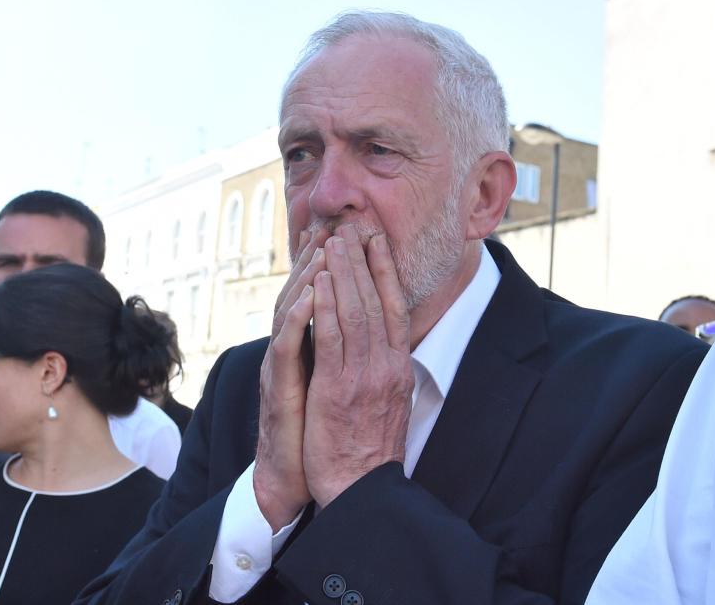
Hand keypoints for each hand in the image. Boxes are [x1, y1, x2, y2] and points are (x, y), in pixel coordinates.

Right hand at [254, 228, 328, 531]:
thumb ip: (343, 354)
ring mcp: (281, 368)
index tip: (348, 234)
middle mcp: (291, 352)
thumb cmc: (319, 433)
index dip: (331, 266)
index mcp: (307, 349)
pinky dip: (298, 318)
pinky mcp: (277, 389)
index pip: (318, 297)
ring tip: (323, 245)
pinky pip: (287, 346)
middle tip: (333, 224)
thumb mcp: (336, 386)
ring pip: (291, 311)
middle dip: (319, 258)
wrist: (297, 478)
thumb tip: (368, 330)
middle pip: (303, 294)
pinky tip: (310, 294)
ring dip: (308, 276)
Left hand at [303, 225, 414, 506]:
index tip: (375, 241)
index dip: (384, 270)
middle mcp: (386, 366)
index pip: (394, 307)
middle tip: (350, 227)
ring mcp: (363, 376)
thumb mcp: (390, 401)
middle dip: (361, 261)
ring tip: (332, 242)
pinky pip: (331, 338)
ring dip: (341, 274)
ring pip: (353, 313)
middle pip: (374, 301)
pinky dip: (324, 307)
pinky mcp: (336, 389)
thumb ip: (386, 368)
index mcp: (399, 367)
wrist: (361, 486)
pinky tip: (316, 283)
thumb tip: (383, 342)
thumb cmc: (371, 446)